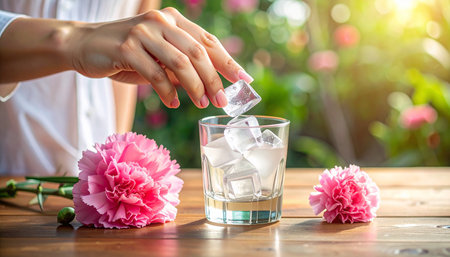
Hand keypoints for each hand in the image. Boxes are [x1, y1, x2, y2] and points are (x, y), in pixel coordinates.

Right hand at [70, 7, 253, 107]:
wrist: (85, 46)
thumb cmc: (126, 55)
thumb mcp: (158, 59)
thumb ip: (181, 68)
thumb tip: (210, 86)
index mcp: (173, 20)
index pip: (207, 41)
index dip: (228, 61)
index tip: (244, 80)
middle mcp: (160, 20)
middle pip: (197, 52)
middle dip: (213, 79)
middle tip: (220, 100)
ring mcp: (143, 31)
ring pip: (180, 61)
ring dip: (194, 86)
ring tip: (199, 103)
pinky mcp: (126, 47)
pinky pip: (155, 73)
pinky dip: (167, 91)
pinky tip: (173, 102)